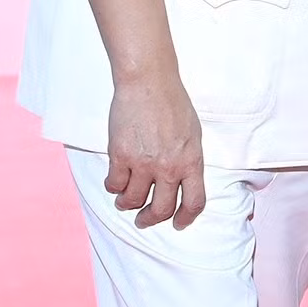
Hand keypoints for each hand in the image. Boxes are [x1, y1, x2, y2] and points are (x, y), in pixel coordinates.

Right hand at [105, 73, 205, 229]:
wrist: (149, 83)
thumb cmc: (173, 104)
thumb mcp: (193, 134)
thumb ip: (188, 160)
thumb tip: (182, 183)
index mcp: (191, 161)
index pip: (194, 202)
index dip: (186, 218)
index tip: (178, 223)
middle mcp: (169, 167)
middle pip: (160, 209)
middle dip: (150, 219)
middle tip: (144, 219)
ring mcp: (143, 163)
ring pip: (132, 201)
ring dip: (127, 204)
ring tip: (126, 200)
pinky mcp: (120, 156)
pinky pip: (114, 185)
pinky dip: (113, 188)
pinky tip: (115, 181)